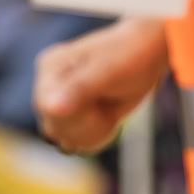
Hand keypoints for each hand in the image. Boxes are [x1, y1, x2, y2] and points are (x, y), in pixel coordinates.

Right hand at [34, 17, 170, 153]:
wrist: (146, 53)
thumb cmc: (128, 55)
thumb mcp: (106, 71)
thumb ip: (78, 88)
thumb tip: (51, 106)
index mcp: (50, 68)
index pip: (47, 109)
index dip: (75, 117)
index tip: (101, 108)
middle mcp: (49, 85)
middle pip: (53, 127)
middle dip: (85, 125)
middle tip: (108, 108)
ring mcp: (60, 100)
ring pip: (63, 137)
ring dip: (90, 132)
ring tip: (109, 112)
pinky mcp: (72, 112)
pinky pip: (74, 139)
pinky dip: (94, 136)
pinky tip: (108, 120)